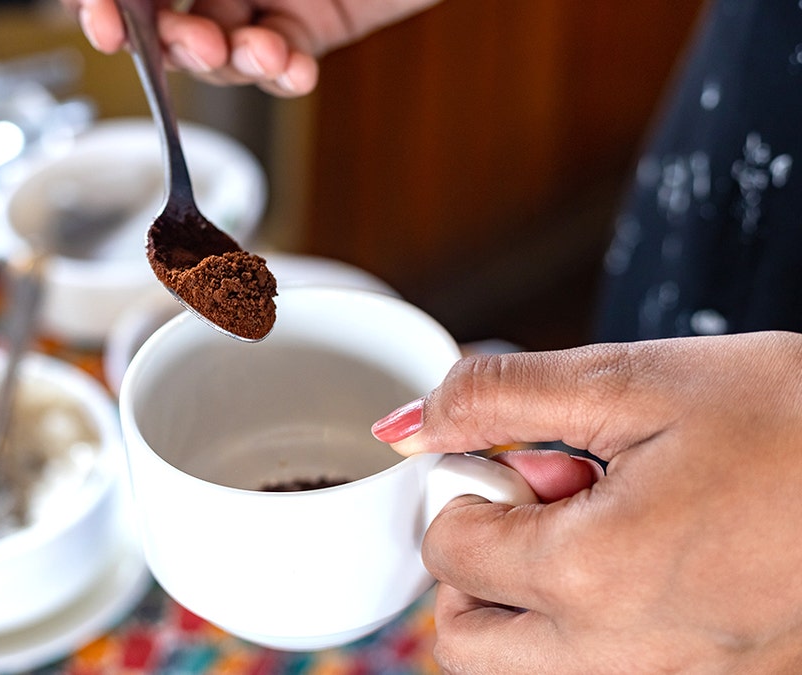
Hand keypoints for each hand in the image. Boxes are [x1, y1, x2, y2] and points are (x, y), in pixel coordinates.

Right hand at [61, 0, 440, 96]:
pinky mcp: (314, 27)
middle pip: (164, 20)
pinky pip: (281, 62)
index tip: (103, 28)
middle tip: (182, 43)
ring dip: (224, 60)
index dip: (108, 8)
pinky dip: (279, 73)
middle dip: (166, 41)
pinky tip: (288, 66)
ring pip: (219, 49)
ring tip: (250, 49)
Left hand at [372, 332, 801, 672]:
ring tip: (606, 530)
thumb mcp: (638, 381)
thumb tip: (406, 425)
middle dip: (475, 567)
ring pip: (530, 670)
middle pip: (466, 641)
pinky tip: (652, 565)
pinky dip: (594, 628)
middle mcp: (628, 660)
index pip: (445, 550)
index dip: (467, 488)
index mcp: (596, 576)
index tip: (523, 457)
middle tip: (544, 504)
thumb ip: (499, 398)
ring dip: (532, 602)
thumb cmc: (799, 419)